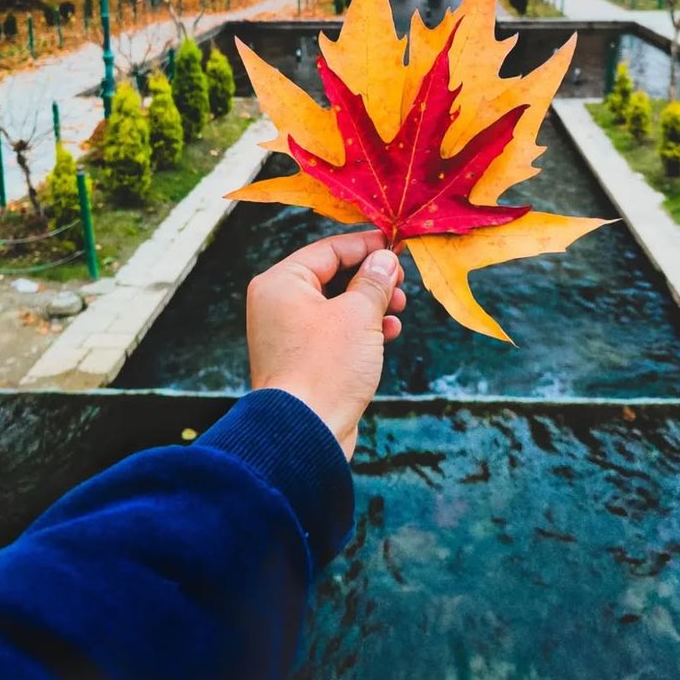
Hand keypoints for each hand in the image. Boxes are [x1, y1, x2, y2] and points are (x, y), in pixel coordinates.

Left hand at [246, 231, 405, 458]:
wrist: (304, 434)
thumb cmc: (325, 368)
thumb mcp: (358, 315)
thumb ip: (373, 281)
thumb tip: (384, 259)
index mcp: (281, 283)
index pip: (328, 250)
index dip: (365, 246)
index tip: (394, 245)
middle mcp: (279, 305)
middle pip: (332, 276)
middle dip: (371, 278)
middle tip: (400, 281)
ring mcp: (289, 334)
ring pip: (337, 305)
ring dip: (371, 303)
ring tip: (399, 306)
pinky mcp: (303, 359)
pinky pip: (335, 331)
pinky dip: (362, 328)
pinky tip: (389, 332)